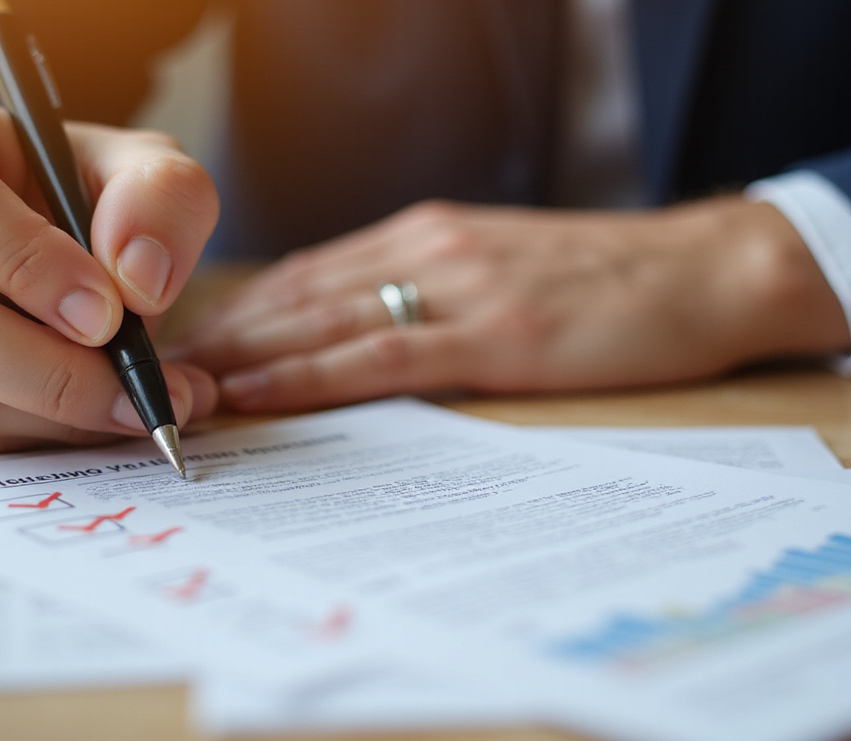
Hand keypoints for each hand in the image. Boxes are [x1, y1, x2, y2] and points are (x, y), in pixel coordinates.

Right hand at [0, 94, 219, 450]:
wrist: (25, 223)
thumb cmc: (78, 187)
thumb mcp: (142, 165)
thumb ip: (162, 199)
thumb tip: (141, 281)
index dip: (31, 267)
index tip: (109, 314)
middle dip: (56, 375)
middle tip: (140, 392)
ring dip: (55, 416)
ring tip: (137, 405)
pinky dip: (32, 433)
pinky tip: (88, 411)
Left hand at [178, 197, 850, 410]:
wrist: (706, 270)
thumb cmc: (609, 281)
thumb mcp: (505, 267)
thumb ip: (432, 289)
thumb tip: (360, 332)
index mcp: (428, 235)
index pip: (307, 273)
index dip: (236, 310)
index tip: (180, 344)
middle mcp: (427, 249)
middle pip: (295, 294)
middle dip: (217, 335)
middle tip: (145, 371)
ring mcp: (458, 287)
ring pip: (320, 320)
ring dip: (242, 356)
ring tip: (177, 388)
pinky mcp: (495, 335)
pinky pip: (380, 355)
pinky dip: (310, 376)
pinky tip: (261, 395)